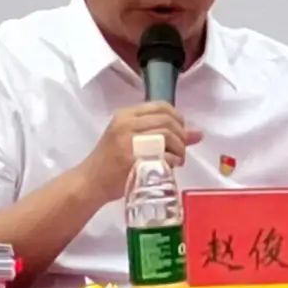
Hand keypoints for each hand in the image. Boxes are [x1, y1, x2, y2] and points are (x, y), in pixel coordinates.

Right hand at [78, 102, 203, 202]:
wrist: (90, 182)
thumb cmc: (111, 162)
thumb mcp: (131, 140)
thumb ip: (161, 134)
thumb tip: (197, 133)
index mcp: (125, 114)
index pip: (161, 106)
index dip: (178, 117)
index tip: (181, 131)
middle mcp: (126, 123)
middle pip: (167, 120)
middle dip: (182, 135)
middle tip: (181, 149)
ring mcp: (128, 141)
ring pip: (167, 134)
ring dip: (180, 148)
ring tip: (178, 159)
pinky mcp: (131, 159)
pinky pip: (162, 154)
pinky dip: (172, 160)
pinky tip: (171, 166)